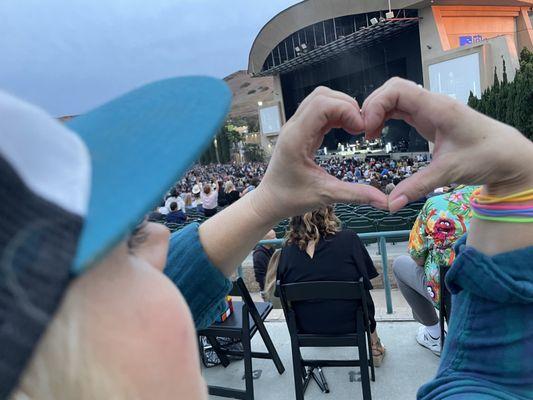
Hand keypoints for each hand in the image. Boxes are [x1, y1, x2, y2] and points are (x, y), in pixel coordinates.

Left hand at [254, 86, 387, 220]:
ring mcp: (295, 127)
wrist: (269, 201)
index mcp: (296, 138)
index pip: (321, 105)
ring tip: (355, 128)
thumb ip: (355, 195)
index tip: (360, 129)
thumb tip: (385, 201)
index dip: (346, 110)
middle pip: (322, 96)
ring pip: (319, 100)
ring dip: (341, 108)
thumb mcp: (325, 196)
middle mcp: (294, 127)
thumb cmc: (291, 198)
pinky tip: (346, 129)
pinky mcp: (300, 130)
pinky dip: (335, 115)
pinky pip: (318, 111)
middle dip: (346, 105)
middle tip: (361, 127)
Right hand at [362, 78, 532, 211]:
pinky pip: (402, 108)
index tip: (367, 130)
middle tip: (364, 132)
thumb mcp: (449, 172)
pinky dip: (386, 116)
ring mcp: (431, 109)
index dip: (376, 105)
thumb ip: (417, 187)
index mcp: (437, 108)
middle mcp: (432, 103)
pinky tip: (380, 133)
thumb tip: (389, 205)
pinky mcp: (430, 118)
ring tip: (369, 134)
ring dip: (378, 111)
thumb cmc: (486, 157)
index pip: (397, 90)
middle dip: (372, 106)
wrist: (509, 156)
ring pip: (395, 97)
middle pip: (392, 89)